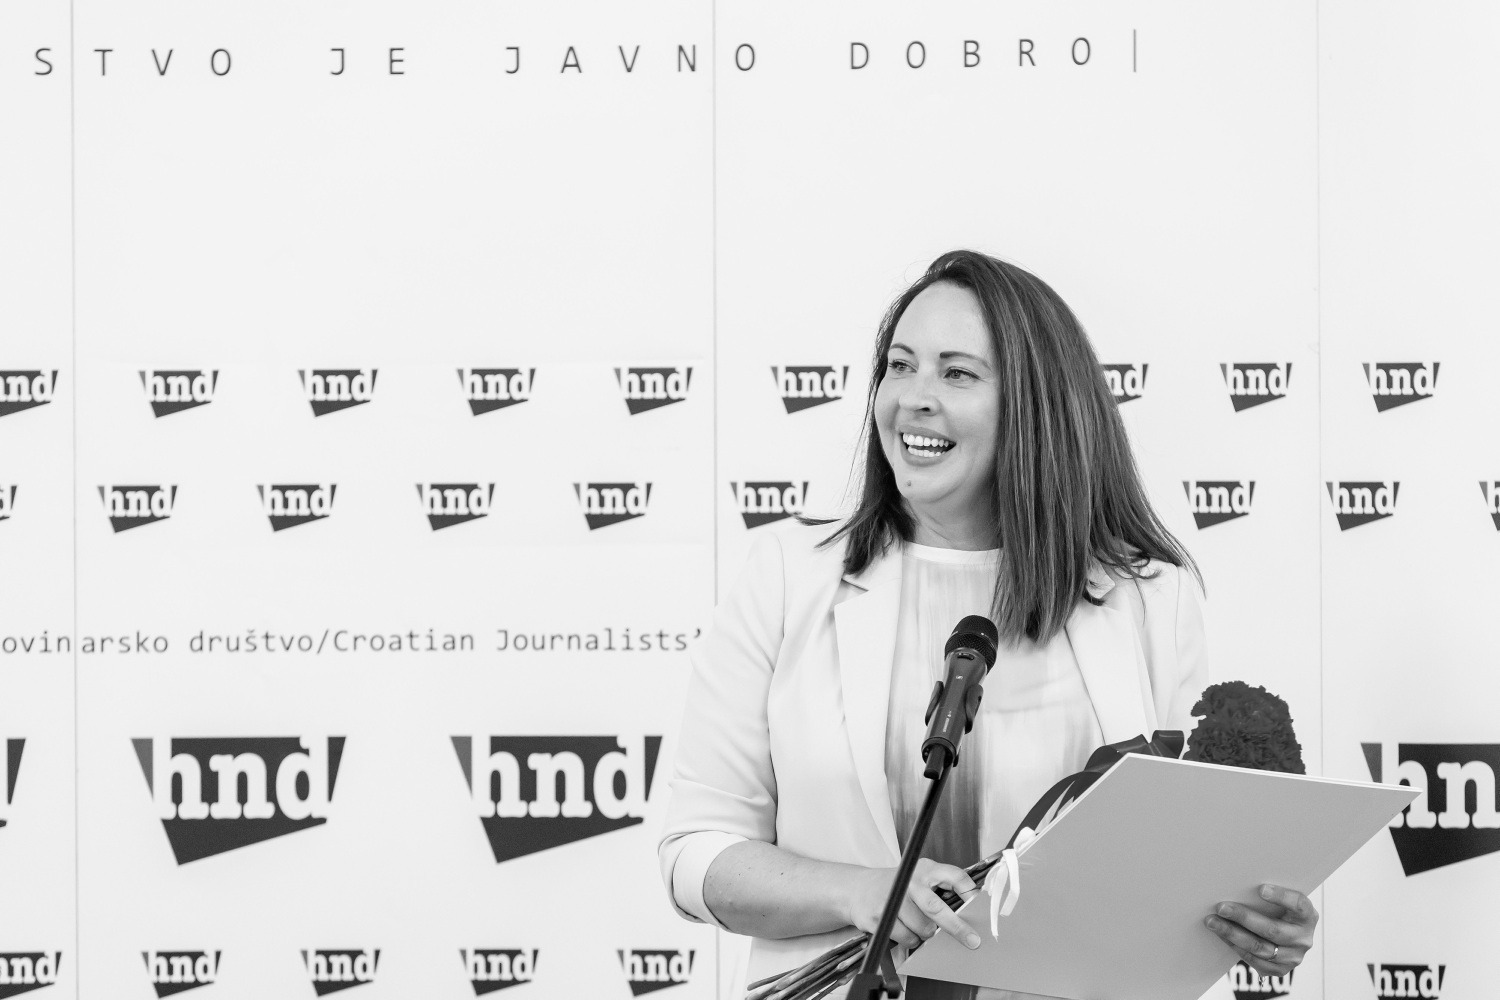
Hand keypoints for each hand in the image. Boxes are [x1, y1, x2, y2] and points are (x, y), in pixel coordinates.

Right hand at [846, 859, 981, 950]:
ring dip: (926, 933)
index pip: (954, 876)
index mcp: (924, 869)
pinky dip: (911, 939)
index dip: (969, 891)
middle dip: (957, 927)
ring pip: (923, 929)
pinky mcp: (881, 917)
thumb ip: (941, 888)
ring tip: (917, 924)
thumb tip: (969, 913)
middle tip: (972, 940)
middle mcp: (909, 881)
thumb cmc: (898, 886)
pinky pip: (907, 938)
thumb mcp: (919, 877)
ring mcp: (893, 899)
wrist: (858, 889)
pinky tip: (904, 928)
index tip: (980, 907)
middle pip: (937, 908)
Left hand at [1205, 884, 1317, 976]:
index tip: (1261, 889)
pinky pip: (1254, 960)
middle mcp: (1303, 938)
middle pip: (1272, 929)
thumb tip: (1235, 883)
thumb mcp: (1281, 902)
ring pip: (1260, 947)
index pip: (1298, 904)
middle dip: (1243, 917)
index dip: (1281, 897)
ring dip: (1232, 934)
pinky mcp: (1280, 969)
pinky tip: (1222, 935)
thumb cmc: (1278, 911)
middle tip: (1221, 907)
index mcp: (1307, 915)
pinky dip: (1235, 946)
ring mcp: (1293, 957)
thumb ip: (1267, 896)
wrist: (1286, 936)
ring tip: (1213, 922)